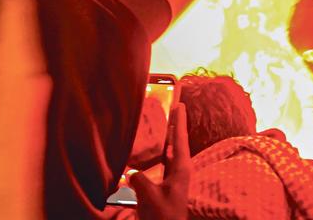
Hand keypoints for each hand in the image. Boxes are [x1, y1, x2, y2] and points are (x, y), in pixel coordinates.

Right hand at [129, 104, 190, 219]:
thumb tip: (131, 171)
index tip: (180, 104)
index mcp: (181, 168)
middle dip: (174, 126)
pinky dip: (159, 154)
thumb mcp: (148, 196)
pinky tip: (152, 151)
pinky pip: (163, 164)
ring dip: (166, 139)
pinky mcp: (167, 186)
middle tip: (170, 109)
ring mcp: (175, 178)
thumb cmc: (162, 216)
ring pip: (170, 152)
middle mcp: (180, 170)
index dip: (179, 121)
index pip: (180, 138)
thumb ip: (139, 179)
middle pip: (177, 142)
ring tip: (161, 124)